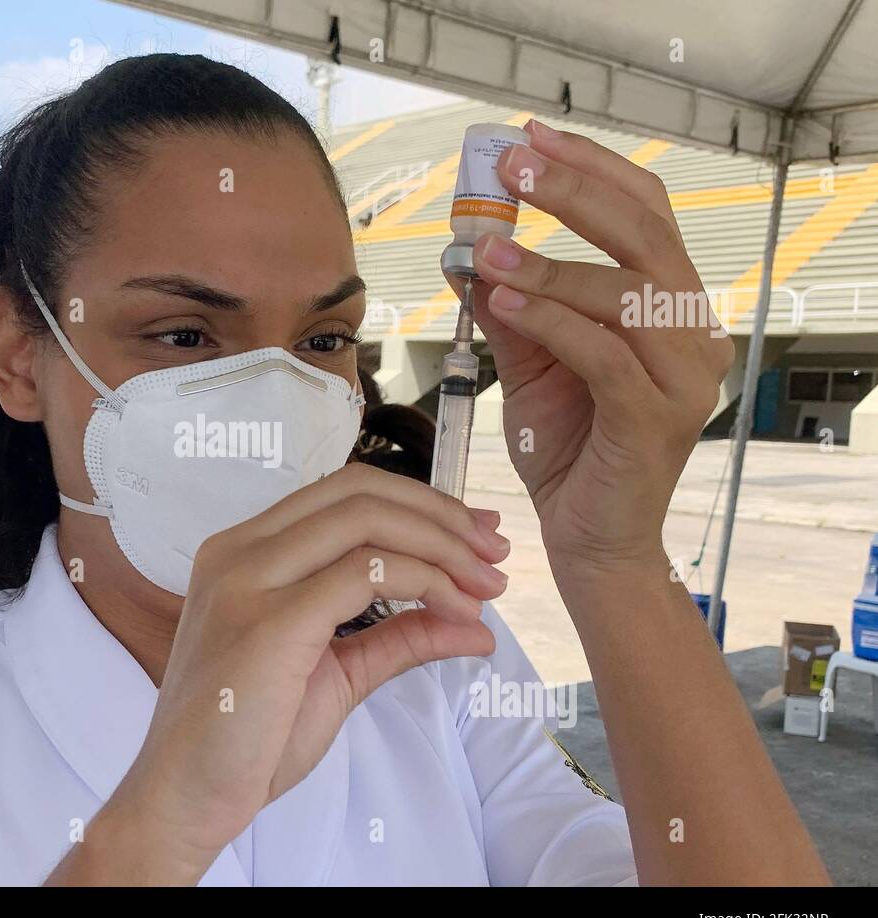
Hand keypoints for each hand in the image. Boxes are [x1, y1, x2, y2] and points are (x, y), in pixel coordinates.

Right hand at [106, 463, 509, 879]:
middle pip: (359, 491)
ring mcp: (248, 579)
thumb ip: (398, 637)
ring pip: (366, 519)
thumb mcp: (337, 675)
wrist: (184, 797)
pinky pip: (367, 573)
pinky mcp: (269, 620)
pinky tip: (456, 613)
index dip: (419, 504)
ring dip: (442, 546)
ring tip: (486, 585)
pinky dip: (426, 583)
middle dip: (441, 515)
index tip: (475, 537)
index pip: (343, 494)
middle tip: (495, 553)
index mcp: (245, 552)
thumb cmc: (247, 740)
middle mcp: (240, 550)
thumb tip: (473, 622)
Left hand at [453, 119, 734, 577]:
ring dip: (551, 265)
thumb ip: (510, 308)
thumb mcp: (530, 365)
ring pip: (627, 294)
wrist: (587, 538)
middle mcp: (692, 334)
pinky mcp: (654, 419)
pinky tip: (503, 301)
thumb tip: (465, 250)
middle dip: (576, 191)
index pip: (646, 214)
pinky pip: (605, 354)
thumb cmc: (566, 449)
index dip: (592, 169)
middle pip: (647, 234)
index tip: (529, 139)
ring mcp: (683, 378)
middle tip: (512, 166)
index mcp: (671, 309)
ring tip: (487, 251)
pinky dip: (551, 321)